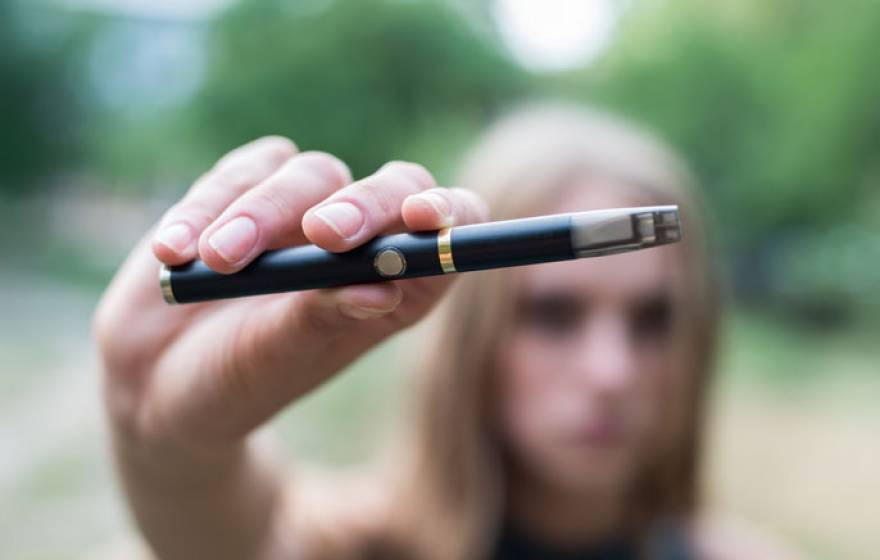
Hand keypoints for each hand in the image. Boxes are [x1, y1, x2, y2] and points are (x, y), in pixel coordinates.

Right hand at [94, 136, 489, 451]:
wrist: (156, 382)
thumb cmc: (237, 382)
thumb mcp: (279, 357)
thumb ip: (322, 316)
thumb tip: (382, 286)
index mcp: (395, 286)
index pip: (448, 231)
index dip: (447, 215)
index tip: (422, 220)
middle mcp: (358, 242)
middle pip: (390, 187)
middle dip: (360, 205)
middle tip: (323, 234)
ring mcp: (300, 210)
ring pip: (308, 174)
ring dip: (260, 214)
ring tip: (218, 261)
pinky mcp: (241, 191)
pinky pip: (238, 174)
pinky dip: (206, 207)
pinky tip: (175, 251)